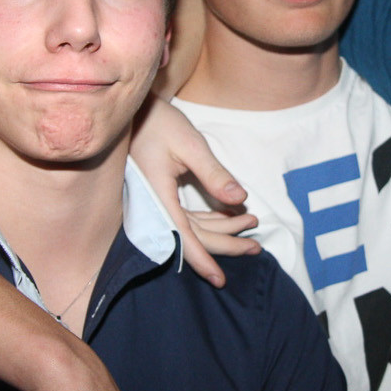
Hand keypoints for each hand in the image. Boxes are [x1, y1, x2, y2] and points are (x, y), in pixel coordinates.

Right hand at [132, 96, 259, 286]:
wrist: (134, 111)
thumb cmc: (159, 122)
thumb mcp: (190, 144)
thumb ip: (214, 173)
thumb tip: (241, 198)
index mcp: (157, 196)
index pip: (183, 237)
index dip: (202, 260)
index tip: (220, 279)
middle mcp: (154, 206)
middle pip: (192, 237)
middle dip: (225, 244)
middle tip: (256, 247)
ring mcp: (157, 203)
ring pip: (191, 228)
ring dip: (221, 230)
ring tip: (252, 225)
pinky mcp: (161, 196)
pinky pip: (187, 217)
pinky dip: (211, 218)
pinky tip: (232, 212)